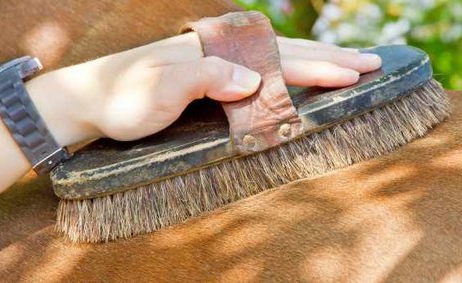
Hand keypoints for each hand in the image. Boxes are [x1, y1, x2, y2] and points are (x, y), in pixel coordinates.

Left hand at [26, 33, 381, 145]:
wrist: (89, 100)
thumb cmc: (121, 99)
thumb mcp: (158, 89)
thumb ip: (206, 79)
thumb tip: (253, 80)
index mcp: (214, 51)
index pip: (278, 57)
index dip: (318, 66)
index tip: (354, 74)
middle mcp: (221, 50)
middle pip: (286, 51)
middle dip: (330, 59)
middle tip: (373, 64)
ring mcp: (217, 61)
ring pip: (277, 56)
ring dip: (315, 60)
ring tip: (349, 64)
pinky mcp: (210, 75)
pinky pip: (261, 69)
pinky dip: (289, 70)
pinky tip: (299, 73)